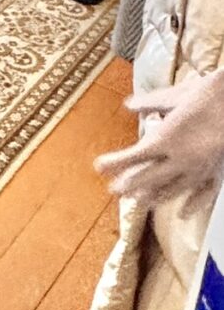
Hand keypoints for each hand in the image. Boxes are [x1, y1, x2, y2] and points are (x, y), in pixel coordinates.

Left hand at [95, 71, 223, 206]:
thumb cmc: (206, 95)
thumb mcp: (174, 96)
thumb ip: (150, 104)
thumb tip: (129, 105)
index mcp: (166, 138)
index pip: (135, 156)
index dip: (115, 163)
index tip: (98, 167)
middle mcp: (180, 158)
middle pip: (149, 177)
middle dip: (130, 184)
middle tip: (114, 190)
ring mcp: (199, 168)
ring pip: (173, 189)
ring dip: (154, 196)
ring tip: (140, 201)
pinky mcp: (216, 171)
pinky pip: (203, 194)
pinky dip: (193, 205)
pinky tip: (183, 214)